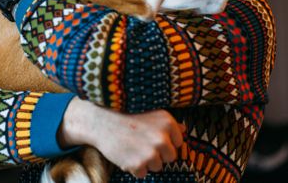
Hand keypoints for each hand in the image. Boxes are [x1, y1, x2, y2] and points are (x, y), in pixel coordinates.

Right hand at [59, 98, 184, 178]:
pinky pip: (143, 174)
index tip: (152, 136)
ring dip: (146, 161)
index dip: (166, 142)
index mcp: (168, 122)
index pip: (179, 143)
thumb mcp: (151, 115)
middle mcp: (162, 138)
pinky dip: (134, 168)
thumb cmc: (128, 118)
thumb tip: (185, 129)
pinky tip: (126, 154)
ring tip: (133, 148)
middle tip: (142, 143)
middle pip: (170, 157)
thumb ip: (168, 124)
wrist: (102, 123)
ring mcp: (151, 152)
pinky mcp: (138, 165)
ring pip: (158, 167)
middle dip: (158, 154)